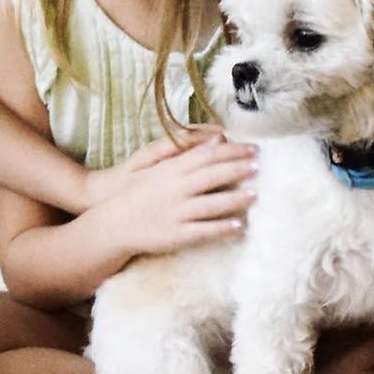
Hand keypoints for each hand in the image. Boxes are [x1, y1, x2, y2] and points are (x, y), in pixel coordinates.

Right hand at [90, 131, 257, 256]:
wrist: (113, 223)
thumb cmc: (137, 191)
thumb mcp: (155, 165)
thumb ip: (185, 152)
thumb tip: (215, 139)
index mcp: (171, 169)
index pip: (206, 156)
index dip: (232, 151)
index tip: (253, 148)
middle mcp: (175, 189)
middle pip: (212, 176)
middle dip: (238, 170)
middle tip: (260, 166)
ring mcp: (176, 212)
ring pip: (211, 204)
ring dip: (235, 199)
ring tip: (256, 195)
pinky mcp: (176, 234)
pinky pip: (203, 231)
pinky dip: (222, 228)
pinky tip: (239, 226)